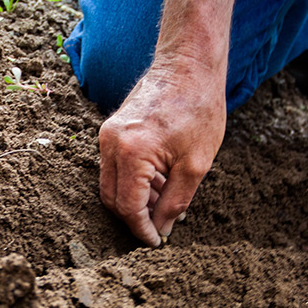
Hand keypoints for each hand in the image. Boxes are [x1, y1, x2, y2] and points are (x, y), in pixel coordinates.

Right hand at [99, 60, 225, 246]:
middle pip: (112, 198)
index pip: (128, 207)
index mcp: (131, 153)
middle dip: (135, 218)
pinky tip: (160, 182)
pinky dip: (133, 181)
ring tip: (166, 202)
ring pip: (111, 183)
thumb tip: (161, 229)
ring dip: (135, 199)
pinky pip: (115, 166)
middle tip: (160, 227)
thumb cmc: (199, 109)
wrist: (189, 65)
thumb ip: (175, 202)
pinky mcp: (112, 128)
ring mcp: (108, 134)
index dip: (142, 230)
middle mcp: (111, 143)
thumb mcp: (196, 165)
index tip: (156, 242)